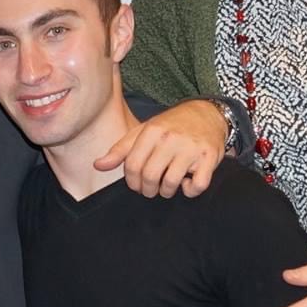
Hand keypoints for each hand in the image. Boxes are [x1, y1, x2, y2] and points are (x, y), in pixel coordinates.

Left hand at [95, 98, 225, 197]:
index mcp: (152, 132)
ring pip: (170, 184)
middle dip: (147, 190)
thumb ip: (121, 150)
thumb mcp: (144, 132)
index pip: (132, 166)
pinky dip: (190, 191)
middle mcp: (171, 139)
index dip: (131, 181)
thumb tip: (98, 165)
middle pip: (149, 177)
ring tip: (167, 186)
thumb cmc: (172, 126)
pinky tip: (186, 182)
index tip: (137, 183)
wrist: (207, 114)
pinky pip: (197, 186)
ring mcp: (191, 149)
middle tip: (151, 188)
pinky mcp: (209, 158)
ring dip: (166, 192)